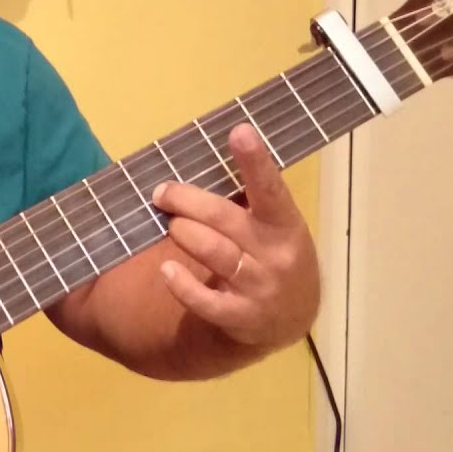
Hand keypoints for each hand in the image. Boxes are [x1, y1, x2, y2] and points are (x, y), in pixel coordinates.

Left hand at [151, 123, 320, 349]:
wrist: (290, 319)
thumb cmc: (271, 256)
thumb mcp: (273, 227)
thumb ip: (247, 200)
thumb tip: (202, 162)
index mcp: (285, 224)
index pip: (270, 188)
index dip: (255, 161)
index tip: (239, 131)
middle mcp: (276, 254)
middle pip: (225, 218)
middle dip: (187, 201)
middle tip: (162, 193)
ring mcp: (259, 287)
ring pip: (214, 251)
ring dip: (184, 233)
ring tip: (171, 225)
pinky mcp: (240, 317)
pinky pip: (205, 300)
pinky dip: (182, 284)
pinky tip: (166, 269)